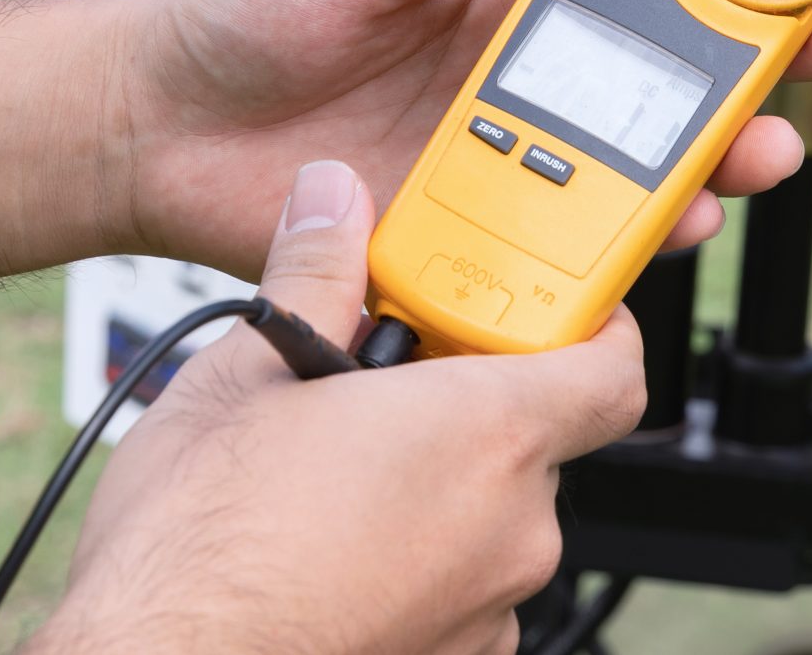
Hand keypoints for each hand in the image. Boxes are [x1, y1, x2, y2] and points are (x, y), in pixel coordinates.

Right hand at [33, 161, 641, 654]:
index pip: (612, 367)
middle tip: (380, 391)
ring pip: (488, 519)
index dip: (589, 329)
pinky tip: (329, 551)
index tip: (541, 309)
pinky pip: (458, 590)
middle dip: (464, 408)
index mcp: (488, 435)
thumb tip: (333, 200)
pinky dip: (414, 564)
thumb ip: (316, 272)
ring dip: (434, 492)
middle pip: (532, 440)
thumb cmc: (198, 550)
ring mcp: (488, 610)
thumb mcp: (247, 373)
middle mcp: (514, 529)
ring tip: (333, 478)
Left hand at [101, 0, 811, 278]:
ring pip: (647, 163)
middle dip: (773, 58)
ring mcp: (508, 157)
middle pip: (679, 71)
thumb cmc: (239, 17)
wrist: (148, 128)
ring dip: (722, 156)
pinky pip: (569, 246)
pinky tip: (663, 228)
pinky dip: (628, 246)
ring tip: (760, 146)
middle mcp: (527, 73)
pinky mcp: (473, 234)